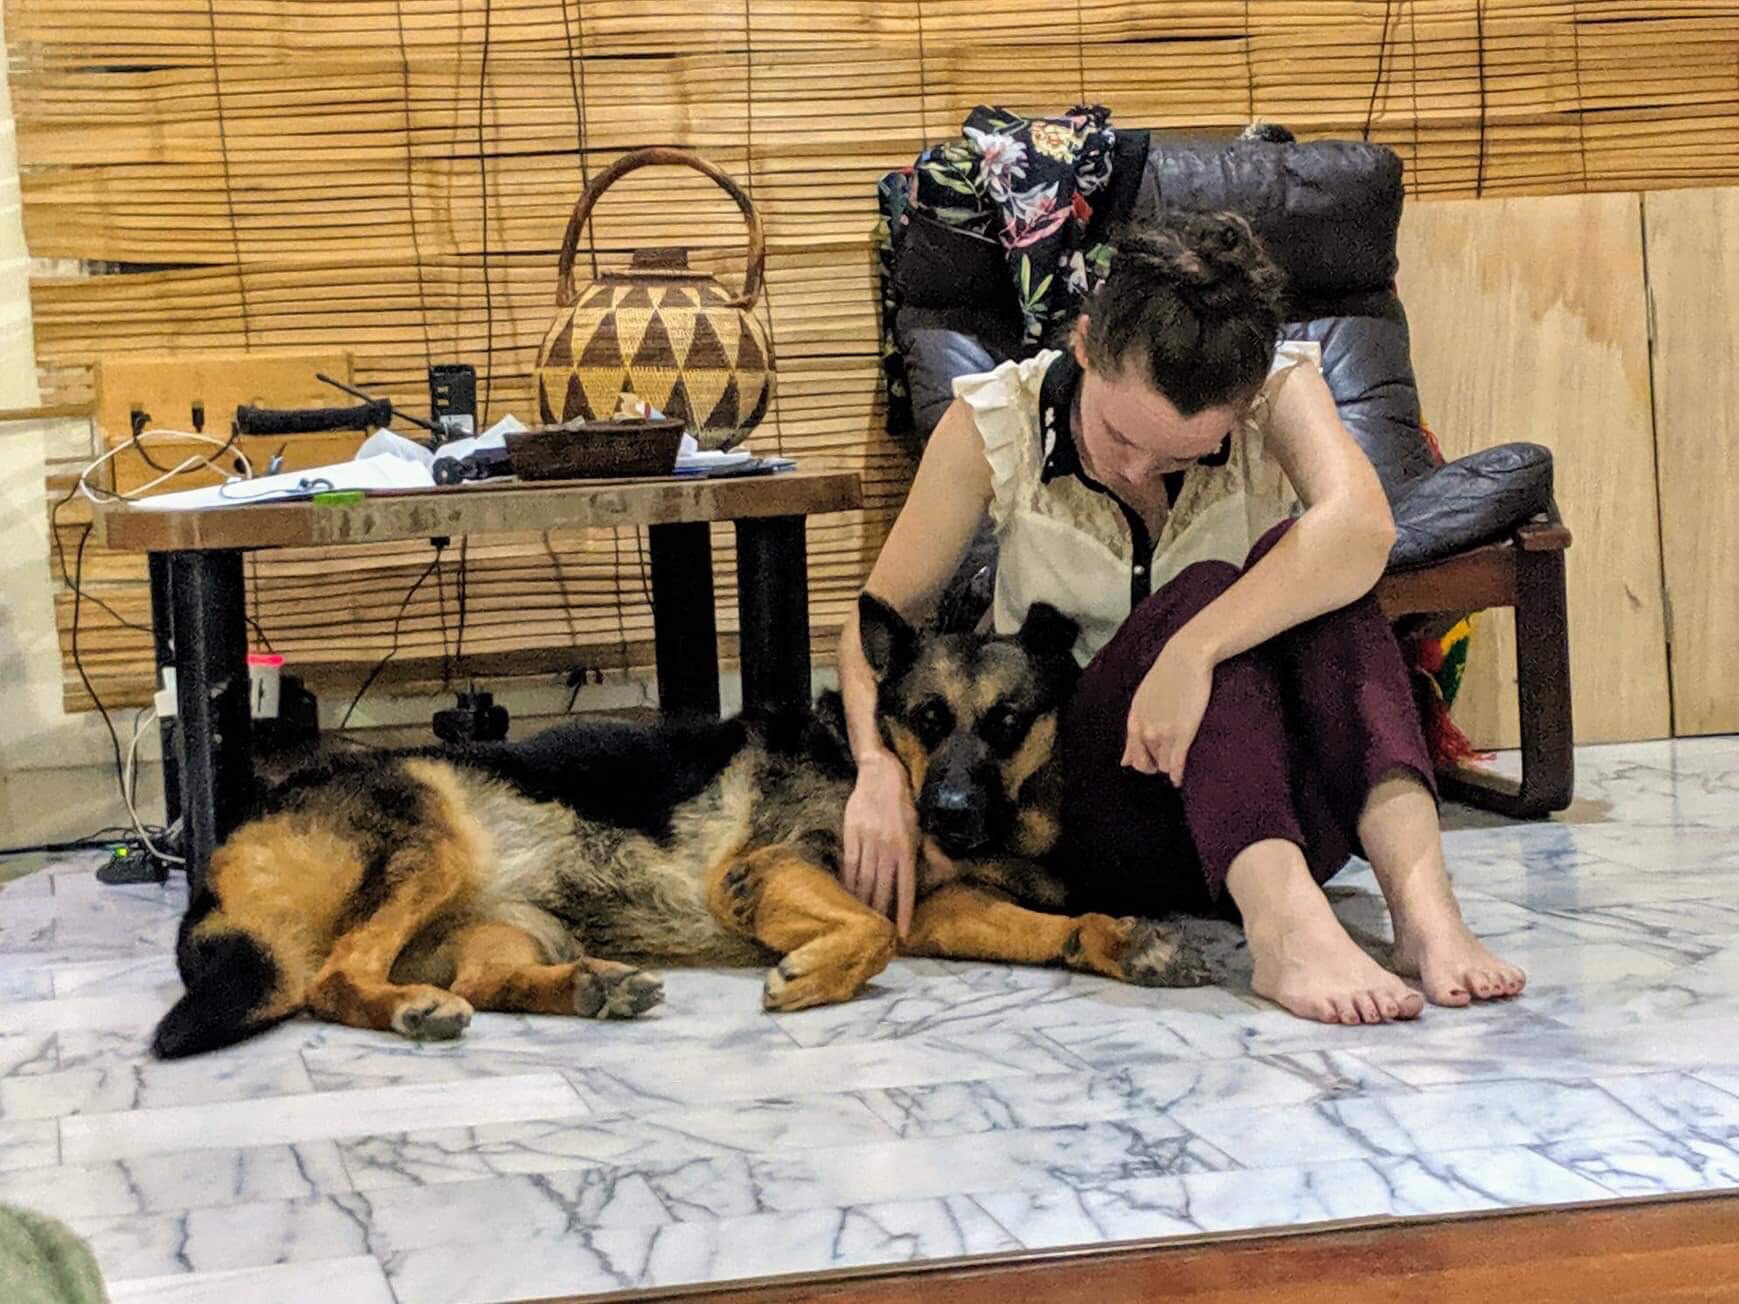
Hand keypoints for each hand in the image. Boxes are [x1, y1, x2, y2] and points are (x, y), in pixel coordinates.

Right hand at [842, 751, 919, 936]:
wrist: (880, 775)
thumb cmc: (903, 803)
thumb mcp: (921, 826)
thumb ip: (931, 851)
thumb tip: (948, 870)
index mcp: (907, 847)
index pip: (906, 887)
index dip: (904, 911)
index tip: (902, 933)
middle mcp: (887, 848)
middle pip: (883, 888)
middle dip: (881, 913)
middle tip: (880, 934)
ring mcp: (867, 842)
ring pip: (864, 880)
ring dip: (864, 902)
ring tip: (864, 922)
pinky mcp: (851, 836)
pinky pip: (849, 866)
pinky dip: (849, 884)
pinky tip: (848, 897)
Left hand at [1122, 634, 1215, 783]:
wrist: (1185, 659)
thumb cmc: (1165, 677)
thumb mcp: (1141, 703)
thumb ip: (1133, 733)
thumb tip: (1124, 762)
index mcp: (1134, 722)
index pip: (1133, 757)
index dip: (1143, 763)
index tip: (1152, 763)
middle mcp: (1145, 731)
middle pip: (1148, 764)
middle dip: (1156, 766)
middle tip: (1166, 762)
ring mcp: (1164, 733)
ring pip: (1163, 765)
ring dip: (1169, 766)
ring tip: (1178, 763)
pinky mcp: (1183, 732)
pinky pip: (1177, 763)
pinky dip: (1177, 774)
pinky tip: (1178, 779)